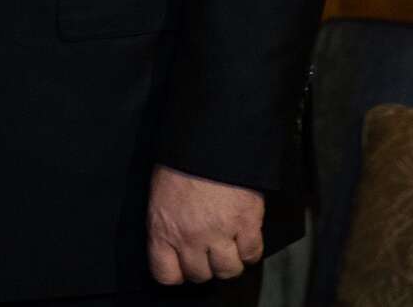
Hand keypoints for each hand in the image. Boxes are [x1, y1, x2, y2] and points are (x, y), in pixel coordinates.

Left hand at [147, 165, 262, 284]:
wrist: (210, 138)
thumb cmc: (181, 160)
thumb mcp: (160, 193)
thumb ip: (166, 222)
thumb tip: (172, 241)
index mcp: (163, 228)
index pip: (165, 274)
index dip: (175, 272)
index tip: (181, 266)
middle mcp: (190, 237)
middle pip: (199, 275)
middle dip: (204, 266)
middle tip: (207, 252)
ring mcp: (220, 233)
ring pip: (228, 270)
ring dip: (229, 262)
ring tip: (228, 247)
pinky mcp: (247, 224)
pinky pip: (252, 253)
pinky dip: (250, 250)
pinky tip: (245, 238)